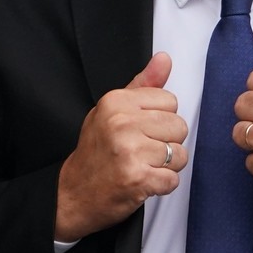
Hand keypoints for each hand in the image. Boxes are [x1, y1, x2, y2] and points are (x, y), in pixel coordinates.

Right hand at [56, 53, 188, 241]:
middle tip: (141, 151)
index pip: (170, 101)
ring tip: (142, 166)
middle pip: (179, 126)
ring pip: (179, 154)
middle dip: (166, 143)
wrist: (72, 194)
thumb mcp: (112, 110)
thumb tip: (165, 59)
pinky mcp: (137, 179)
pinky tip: (142, 182)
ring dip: (166, 166)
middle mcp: (122, 123)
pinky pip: (173, 179)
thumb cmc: (95, 152)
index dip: (160, 120)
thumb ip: (143, 85)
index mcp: (116, 101)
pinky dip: (162, 185)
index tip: (140, 130)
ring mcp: (129, 151)